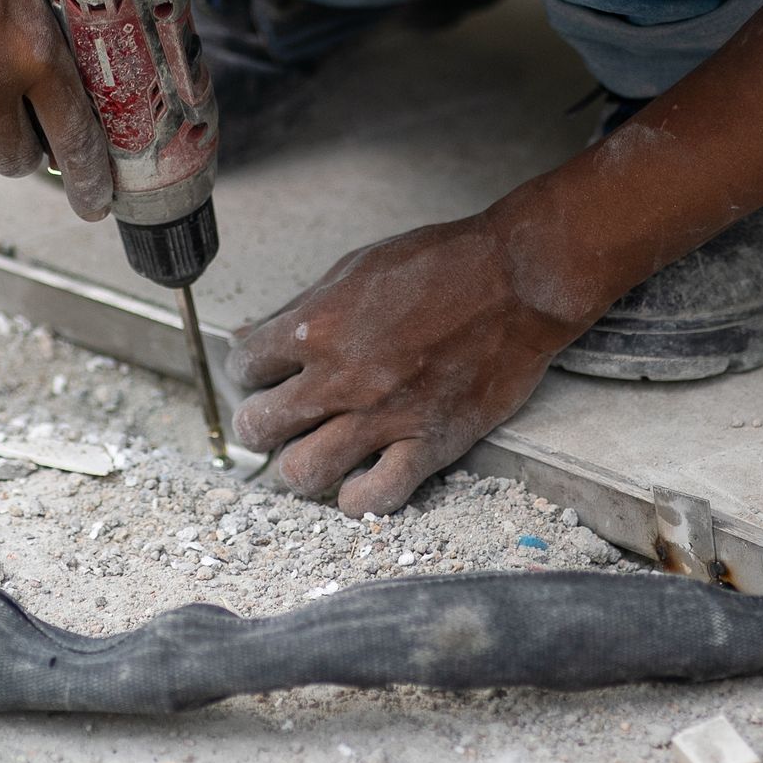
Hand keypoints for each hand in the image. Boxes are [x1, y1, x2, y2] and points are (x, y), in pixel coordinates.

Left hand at [228, 214, 587, 516]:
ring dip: (299, 466)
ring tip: (314, 453)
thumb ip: (301, 308)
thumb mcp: (355, 269)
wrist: (517, 280)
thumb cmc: (439, 265)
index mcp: (317, 326)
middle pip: (261, 426)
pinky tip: (360, 480)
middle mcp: (341, 377)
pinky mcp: (429, 443)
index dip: (250, 372)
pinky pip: (375, 498)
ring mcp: (384, 416)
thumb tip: (250, 334)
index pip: (246, 366)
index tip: (266, 374)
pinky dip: (358, 498)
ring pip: (303, 472)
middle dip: (260, 425)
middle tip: (279, 420)